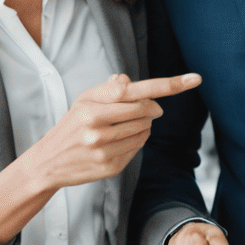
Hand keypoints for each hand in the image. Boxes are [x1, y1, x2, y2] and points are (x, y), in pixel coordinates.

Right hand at [0, 73, 199, 244]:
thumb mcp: (85, 100)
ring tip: (122, 127)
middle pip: (148, 111)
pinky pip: (138, 148)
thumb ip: (110, 88)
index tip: (196, 78)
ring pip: (146, 130)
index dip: (170, 85)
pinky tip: (118, 142)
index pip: (139, 90)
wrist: (49, 162)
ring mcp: (105, 149)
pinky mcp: (110, 166)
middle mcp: (99, 126)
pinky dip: (136, 142)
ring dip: (143, 126)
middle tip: (139, 111)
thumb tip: (129, 80)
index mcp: (93, 105)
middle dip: (149, 109)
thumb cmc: (72, 125)